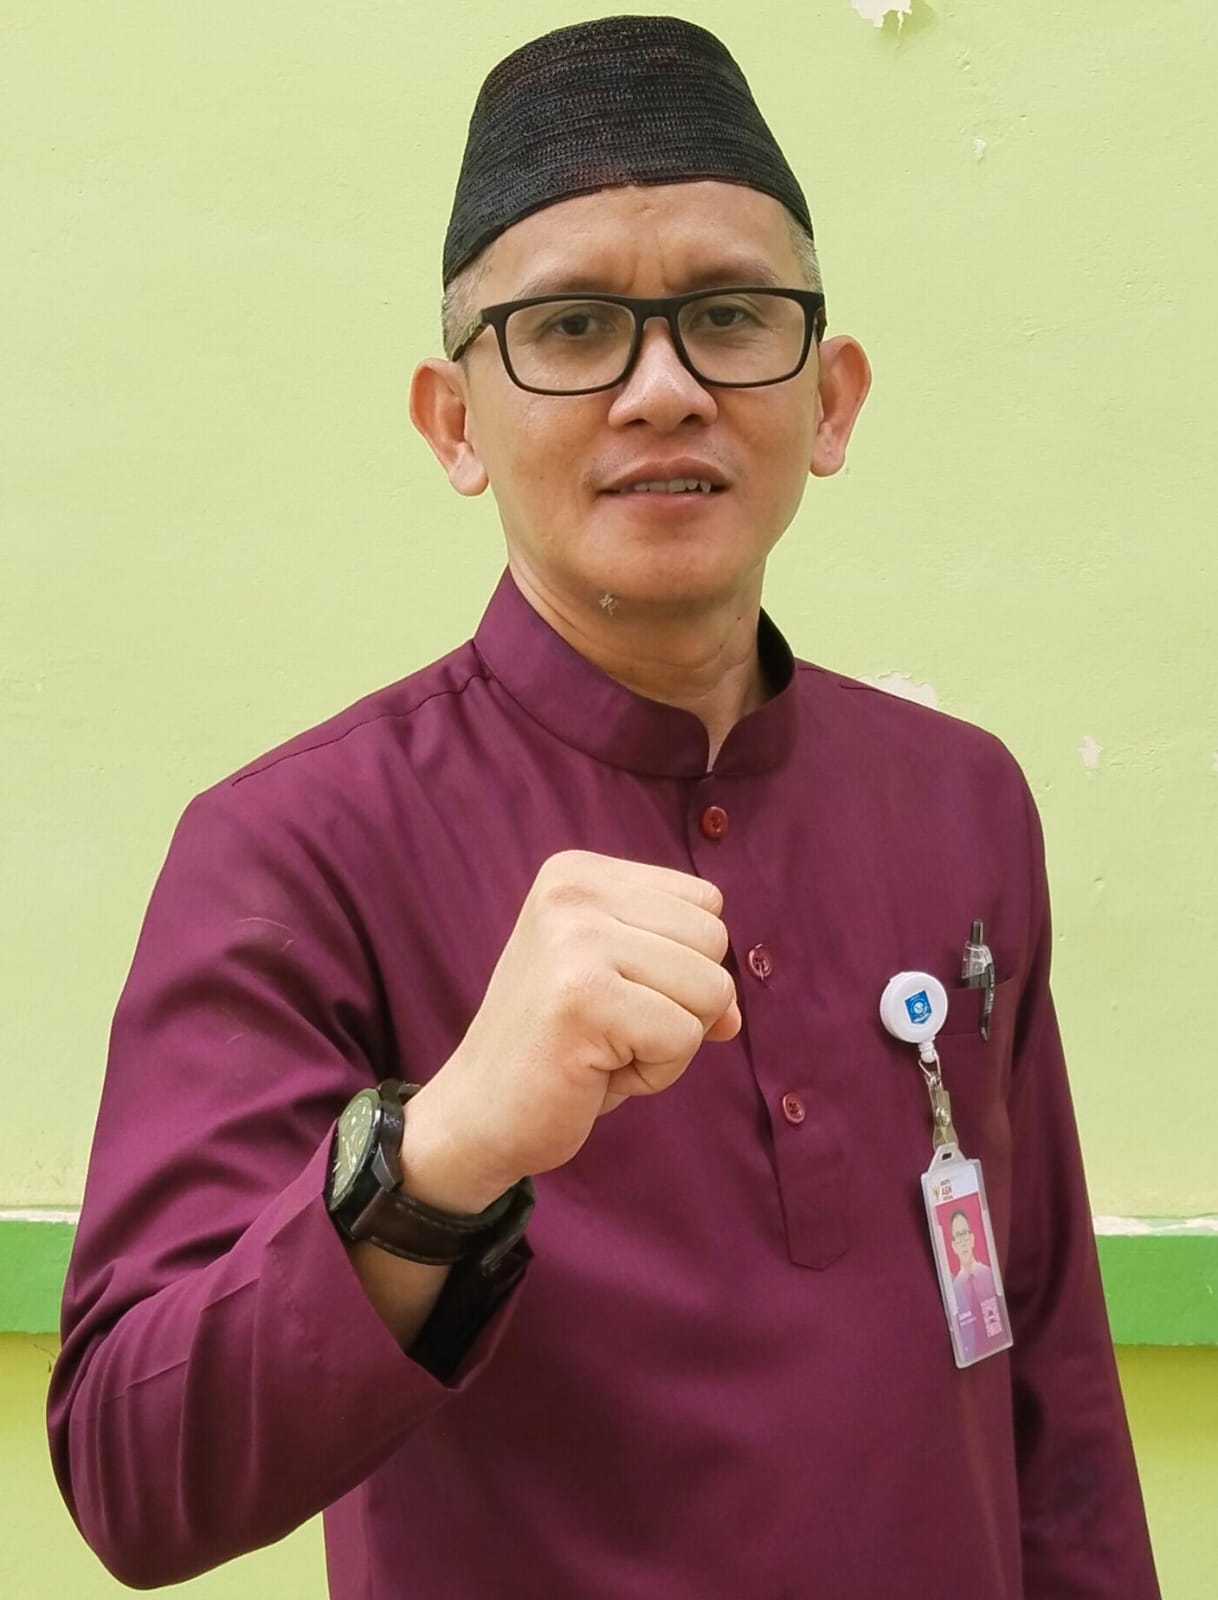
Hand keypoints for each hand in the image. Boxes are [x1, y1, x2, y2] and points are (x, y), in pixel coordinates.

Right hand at [403, 851, 740, 1209]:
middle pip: (714, 941)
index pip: (706, 904)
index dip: (681, 965)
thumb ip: (685, 972)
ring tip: (603, 1047)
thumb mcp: (624, 983)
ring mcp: (575, 939)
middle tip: (609, 1028)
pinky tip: (596, 1071)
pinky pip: (685, 1037)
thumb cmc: (559, 1048)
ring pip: (710, 990)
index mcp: (579, 872)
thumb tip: (733, 1014)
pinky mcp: (583, 997)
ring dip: (670, 1040)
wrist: (478, 1113)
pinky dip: (655, 1072)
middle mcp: (574, 891)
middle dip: (682, 1003)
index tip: (615, 993)